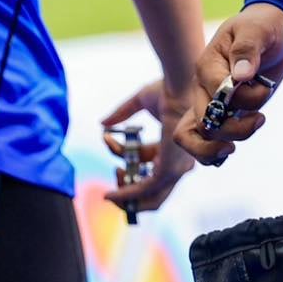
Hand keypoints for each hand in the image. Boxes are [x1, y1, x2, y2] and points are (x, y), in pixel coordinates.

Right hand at [100, 76, 198, 214]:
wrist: (179, 85)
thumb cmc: (168, 89)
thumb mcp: (140, 102)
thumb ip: (122, 114)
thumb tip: (103, 124)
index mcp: (174, 149)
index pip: (150, 170)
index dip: (128, 167)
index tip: (112, 152)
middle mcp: (178, 163)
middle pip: (154, 192)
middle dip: (130, 193)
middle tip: (112, 187)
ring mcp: (175, 168)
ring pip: (149, 196)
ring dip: (125, 195)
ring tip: (109, 191)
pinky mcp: (169, 169)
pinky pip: (144, 189)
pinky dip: (126, 194)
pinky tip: (110, 195)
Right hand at [172, 3, 282, 166]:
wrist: (272, 34)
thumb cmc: (262, 27)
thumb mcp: (257, 29)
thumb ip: (247, 48)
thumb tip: (241, 75)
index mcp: (207, 65)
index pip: (213, 93)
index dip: (238, 97)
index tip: (261, 85)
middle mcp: (204, 88)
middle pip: (203, 123)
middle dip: (234, 128)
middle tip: (260, 118)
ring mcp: (212, 104)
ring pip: (200, 138)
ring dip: (227, 142)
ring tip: (254, 125)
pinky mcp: (224, 115)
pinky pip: (207, 143)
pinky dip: (216, 153)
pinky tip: (233, 148)